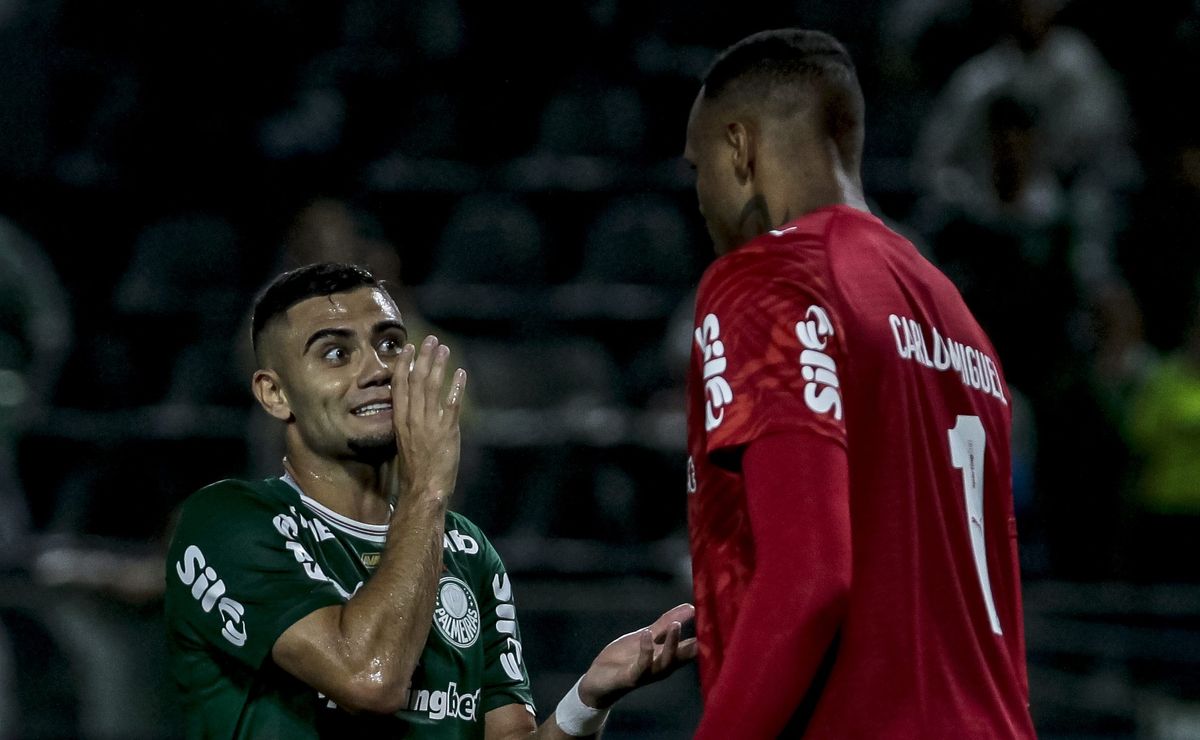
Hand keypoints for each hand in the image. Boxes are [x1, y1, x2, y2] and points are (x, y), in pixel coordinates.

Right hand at [390, 335, 466, 504]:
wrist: (423, 488)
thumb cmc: (414, 469)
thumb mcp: (404, 441)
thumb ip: (408, 421)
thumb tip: (413, 406)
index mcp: (399, 420)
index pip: (399, 386)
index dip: (404, 365)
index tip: (409, 348)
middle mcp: (412, 418)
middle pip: (417, 380)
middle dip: (424, 357)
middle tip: (430, 340)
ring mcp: (429, 423)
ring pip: (433, 387)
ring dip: (439, 366)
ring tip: (445, 349)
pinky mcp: (447, 431)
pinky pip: (451, 403)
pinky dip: (456, 386)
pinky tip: (461, 373)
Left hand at [577, 603, 697, 708]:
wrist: (600, 679)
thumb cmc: (627, 657)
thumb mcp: (649, 635)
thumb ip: (668, 622)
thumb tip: (691, 606)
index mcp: (670, 656)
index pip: (694, 648)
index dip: (707, 637)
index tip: (718, 622)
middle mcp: (663, 666)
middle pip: (685, 657)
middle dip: (695, 644)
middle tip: (704, 625)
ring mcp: (648, 673)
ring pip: (666, 662)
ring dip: (672, 644)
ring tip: (675, 625)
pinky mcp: (631, 677)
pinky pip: (641, 665)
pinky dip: (646, 650)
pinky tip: (646, 634)